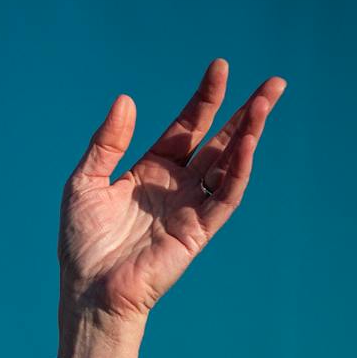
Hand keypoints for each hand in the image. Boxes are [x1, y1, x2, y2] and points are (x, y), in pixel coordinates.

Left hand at [58, 60, 284, 331]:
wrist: (90, 290)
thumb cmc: (82, 241)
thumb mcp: (85, 182)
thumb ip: (107, 143)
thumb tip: (126, 99)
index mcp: (150, 170)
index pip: (186, 127)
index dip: (204, 99)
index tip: (220, 67)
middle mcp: (176, 185)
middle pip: (219, 141)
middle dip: (246, 112)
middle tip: (274, 83)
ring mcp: (190, 207)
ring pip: (229, 164)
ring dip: (249, 135)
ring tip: (266, 103)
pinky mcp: (199, 230)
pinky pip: (225, 196)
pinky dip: (238, 170)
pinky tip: (247, 143)